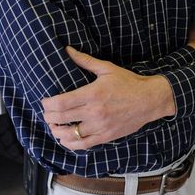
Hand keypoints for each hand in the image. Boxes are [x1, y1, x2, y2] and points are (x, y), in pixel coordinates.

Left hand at [41, 47, 175, 149]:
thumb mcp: (107, 69)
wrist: (150, 100)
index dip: (48, 104)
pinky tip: (66, 138)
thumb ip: (85, 60)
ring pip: (70, 135)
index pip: (62, 103)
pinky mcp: (106, 137)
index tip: (45, 102)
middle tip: (46, 113)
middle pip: (62, 118)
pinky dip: (71, 143)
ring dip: (57, 131)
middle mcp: (94, 112)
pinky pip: (83, 145)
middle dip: (49, 117)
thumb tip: (68, 50)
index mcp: (93, 94)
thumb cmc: (129, 83)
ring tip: (54, 126)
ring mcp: (100, 127)